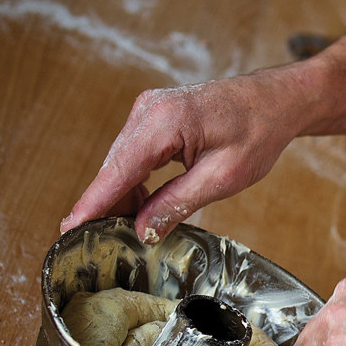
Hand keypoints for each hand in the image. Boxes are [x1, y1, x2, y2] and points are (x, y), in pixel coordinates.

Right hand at [61, 17, 345, 242]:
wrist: (278, 99)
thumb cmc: (260, 131)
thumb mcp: (224, 177)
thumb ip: (178, 203)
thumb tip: (141, 230)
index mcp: (164, 122)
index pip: (117, 172)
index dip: (91, 206)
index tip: (67, 233)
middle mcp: (148, 110)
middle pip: (114, 168)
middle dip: (106, 206)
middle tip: (99, 245)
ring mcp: (149, 109)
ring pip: (122, 162)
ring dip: (122, 195)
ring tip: (126, 230)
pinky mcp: (154, 115)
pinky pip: (134, 153)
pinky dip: (134, 180)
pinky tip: (141, 206)